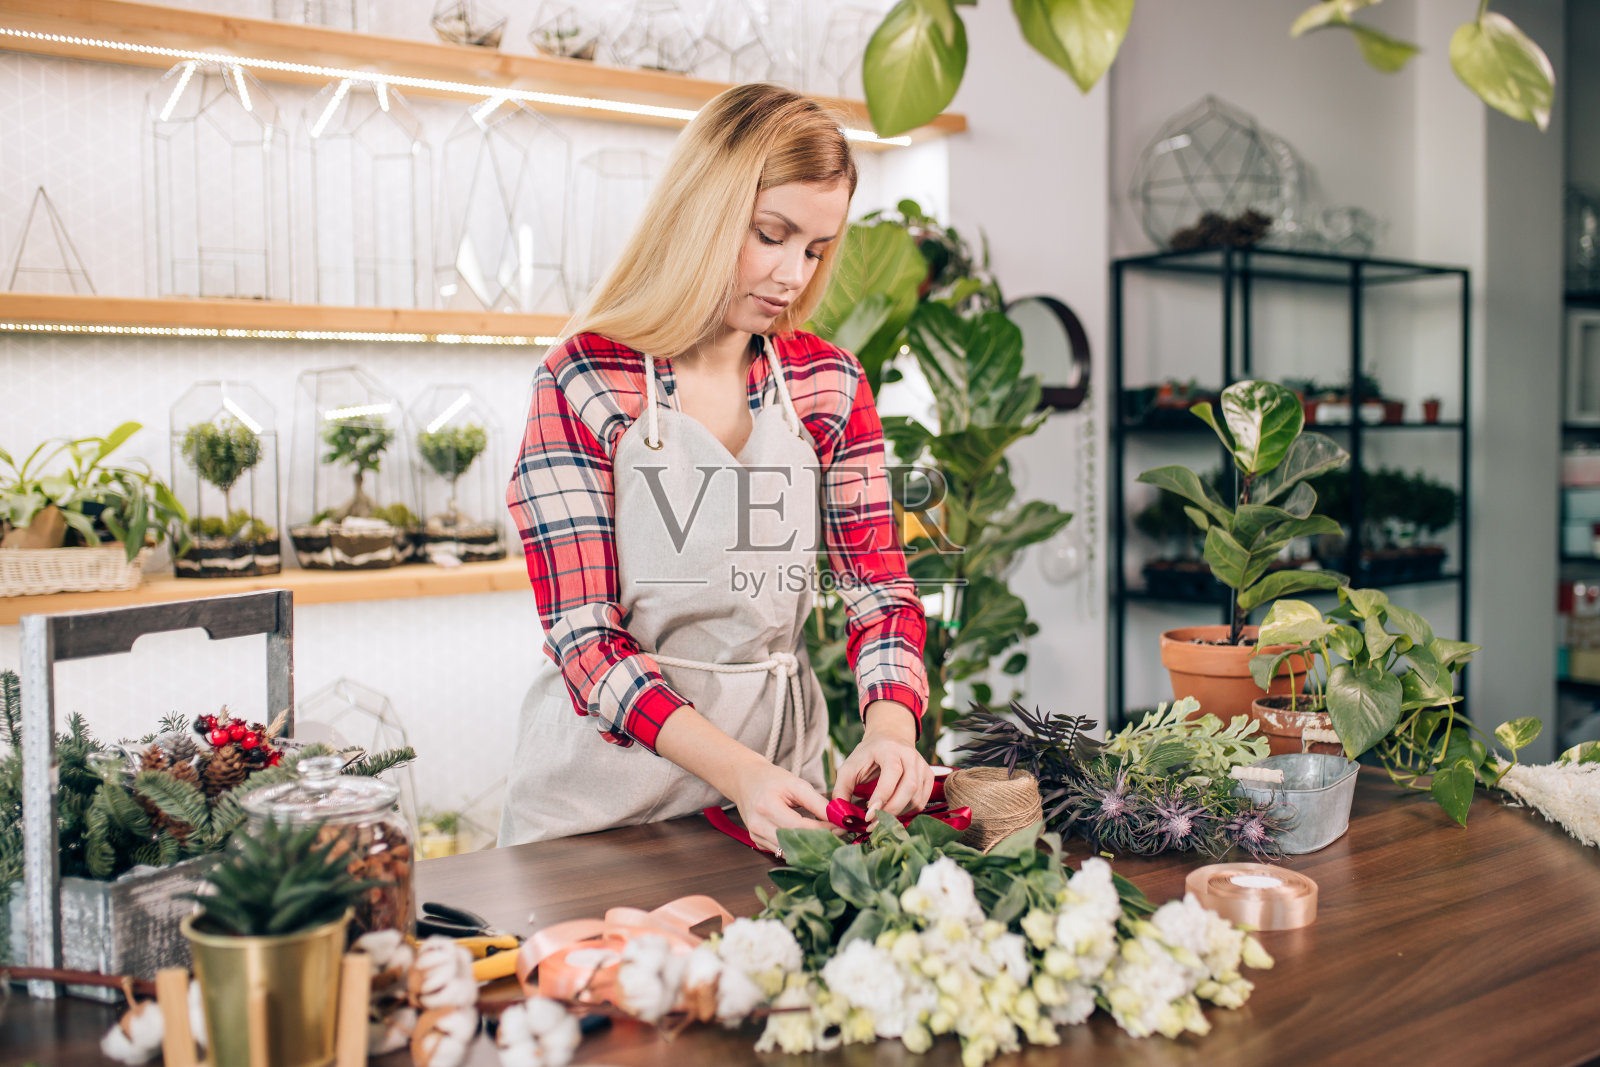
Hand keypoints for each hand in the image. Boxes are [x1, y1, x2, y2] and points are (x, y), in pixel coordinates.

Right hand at [729, 759, 831, 854]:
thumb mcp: (796, 784)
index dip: (824, 830)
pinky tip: (811, 842)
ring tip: (829, 840)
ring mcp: (756, 837)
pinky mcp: (757, 842)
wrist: (746, 780)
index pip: (801, 827)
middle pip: (794, 844)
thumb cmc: (771, 779)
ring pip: (789, 853)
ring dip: (810, 849)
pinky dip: (798, 849)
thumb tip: (838, 818)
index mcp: (767, 807)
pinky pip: (781, 852)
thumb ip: (817, 802)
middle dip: (819, 843)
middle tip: (839, 837)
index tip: (842, 827)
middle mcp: (758, 826)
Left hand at [833, 701, 931, 821]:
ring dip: (898, 814)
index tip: (869, 815)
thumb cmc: (867, 755)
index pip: (892, 772)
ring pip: (916, 798)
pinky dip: (906, 812)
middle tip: (872, 825)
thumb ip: (841, 789)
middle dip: (891, 810)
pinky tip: (892, 813)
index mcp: (890, 749)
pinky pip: (921, 802)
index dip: (882, 796)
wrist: (889, 739)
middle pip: (909, 787)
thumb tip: (841, 815)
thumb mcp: (849, 766)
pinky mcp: (929, 777)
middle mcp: (910, 756)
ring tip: (879, 820)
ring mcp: (923, 767)